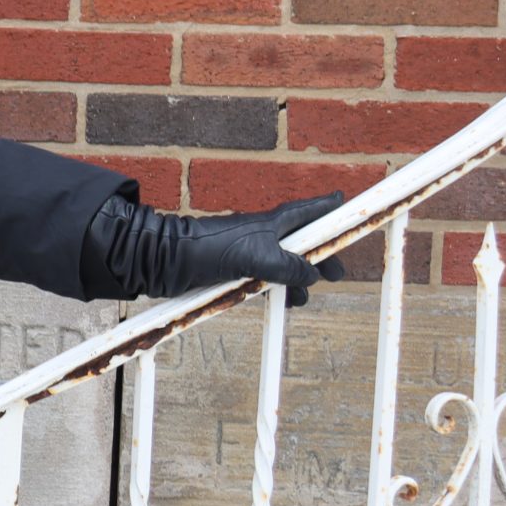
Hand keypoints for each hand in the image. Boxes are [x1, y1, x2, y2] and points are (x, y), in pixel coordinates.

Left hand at [83, 192, 349, 303]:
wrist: (161, 261)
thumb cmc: (206, 249)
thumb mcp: (254, 257)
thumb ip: (287, 266)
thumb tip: (312, 274)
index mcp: (270, 223)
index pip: (307, 211)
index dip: (327, 209)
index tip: (343, 202)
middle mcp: (260, 235)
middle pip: (300, 243)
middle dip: (319, 257)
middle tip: (336, 272)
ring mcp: (245, 253)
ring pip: (282, 265)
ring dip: (296, 280)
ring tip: (305, 298)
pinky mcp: (230, 271)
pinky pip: (261, 280)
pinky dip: (274, 290)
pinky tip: (279, 302)